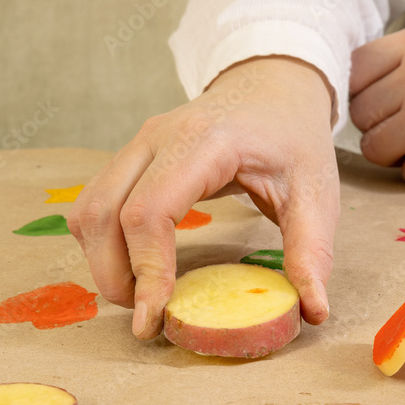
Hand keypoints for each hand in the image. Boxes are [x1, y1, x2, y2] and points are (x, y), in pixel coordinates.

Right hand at [67, 57, 338, 338]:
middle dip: (115, 276)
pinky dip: (103, 242)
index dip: (145, 270)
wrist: (272, 85)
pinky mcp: (130, 156)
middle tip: (147, 318)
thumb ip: (311, 251)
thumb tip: (313, 312)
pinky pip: (95, 202)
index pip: (149, 213)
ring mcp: (137, 143)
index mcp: (203, 143)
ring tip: (139, 294)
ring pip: (89, 209)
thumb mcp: (316, 192)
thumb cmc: (293, 138)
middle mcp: (157, 138)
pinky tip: (134, 265)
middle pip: (104, 214)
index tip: (152, 318)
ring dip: (102, 261)